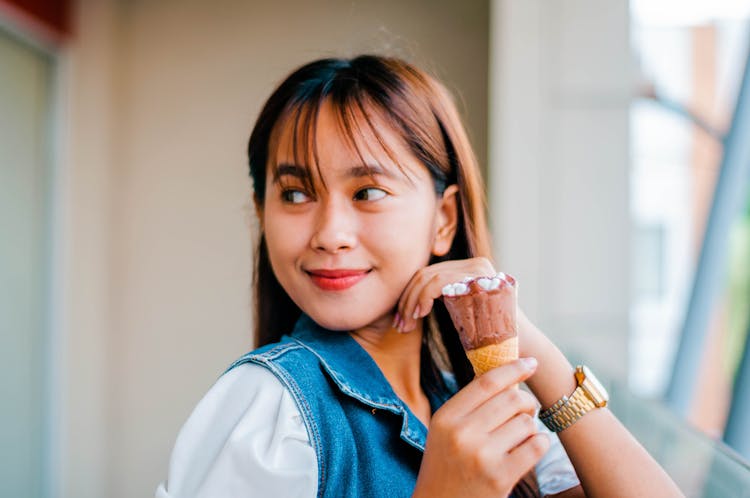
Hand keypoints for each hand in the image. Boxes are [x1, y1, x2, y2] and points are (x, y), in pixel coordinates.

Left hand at [395, 257, 495, 331]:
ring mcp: (478, 270)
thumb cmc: (490, 337)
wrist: (521, 348)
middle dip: (406, 300)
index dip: (409, 294)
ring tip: (405, 325)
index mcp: (471, 269)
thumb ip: (446, 299)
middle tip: (398, 324)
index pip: (430, 274)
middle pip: (426, 273)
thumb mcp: (464, 312)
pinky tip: (419, 314)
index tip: (400, 318)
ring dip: (410, 303)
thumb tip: (410, 299)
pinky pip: (438, 282)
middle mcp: (476, 264)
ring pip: (429, 277)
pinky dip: (423, 297)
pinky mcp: (477, 279)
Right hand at [413, 359, 549, 497]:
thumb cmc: (446, 466)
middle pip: (511, 399)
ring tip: (518, 437)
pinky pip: (536, 446)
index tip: (530, 362)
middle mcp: (462, 433)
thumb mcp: (445, 431)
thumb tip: (509, 377)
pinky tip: (527, 450)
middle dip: (525, 402)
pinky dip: (539, 444)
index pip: (486, 382)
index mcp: (446, 417)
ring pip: (526, 422)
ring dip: (529, 427)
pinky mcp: (501, 478)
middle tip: (525, 411)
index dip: (512, 368)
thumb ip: (469, 405)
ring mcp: (482, 456)